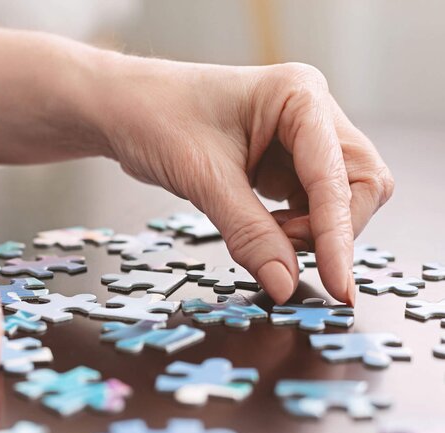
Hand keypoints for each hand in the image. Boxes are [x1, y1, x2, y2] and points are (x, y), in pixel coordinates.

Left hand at [92, 58, 392, 304]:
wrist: (123, 109)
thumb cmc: (156, 118)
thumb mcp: (203, 179)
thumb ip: (249, 233)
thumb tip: (286, 284)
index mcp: (299, 96)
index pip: (339, 177)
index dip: (338, 235)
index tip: (337, 286)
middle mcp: (311, 114)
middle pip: (359, 185)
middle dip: (329, 229)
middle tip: (281, 249)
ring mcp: (301, 139)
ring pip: (339, 200)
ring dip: (311, 232)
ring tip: (262, 235)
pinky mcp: (286, 163)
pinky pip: (311, 206)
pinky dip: (294, 229)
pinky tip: (262, 230)